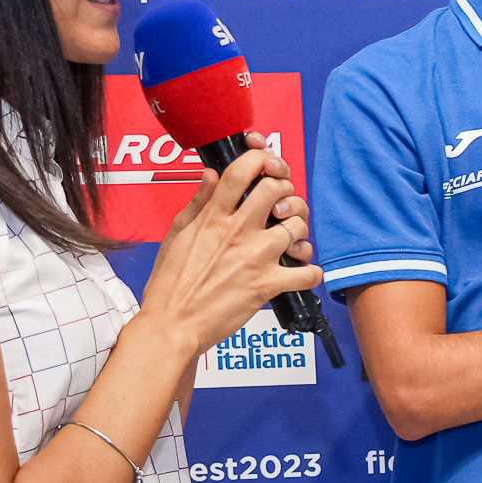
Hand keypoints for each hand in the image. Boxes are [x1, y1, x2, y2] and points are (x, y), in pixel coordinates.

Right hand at [139, 146, 315, 355]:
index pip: (242, 170)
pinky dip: (311, 273)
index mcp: (214, 217)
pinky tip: (300, 273)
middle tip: (281, 204)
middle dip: (285, 191)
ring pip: (297, 225)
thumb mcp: (177, 234)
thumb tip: (212, 175)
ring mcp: (255, 257)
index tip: (267, 164)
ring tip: (289, 240)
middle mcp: (238, 231)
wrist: (173, 324)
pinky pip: (307, 272)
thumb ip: (199, 202)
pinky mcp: (267, 285)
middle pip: (278, 189)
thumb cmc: (170, 284)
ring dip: (299, 230)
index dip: (261, 158)